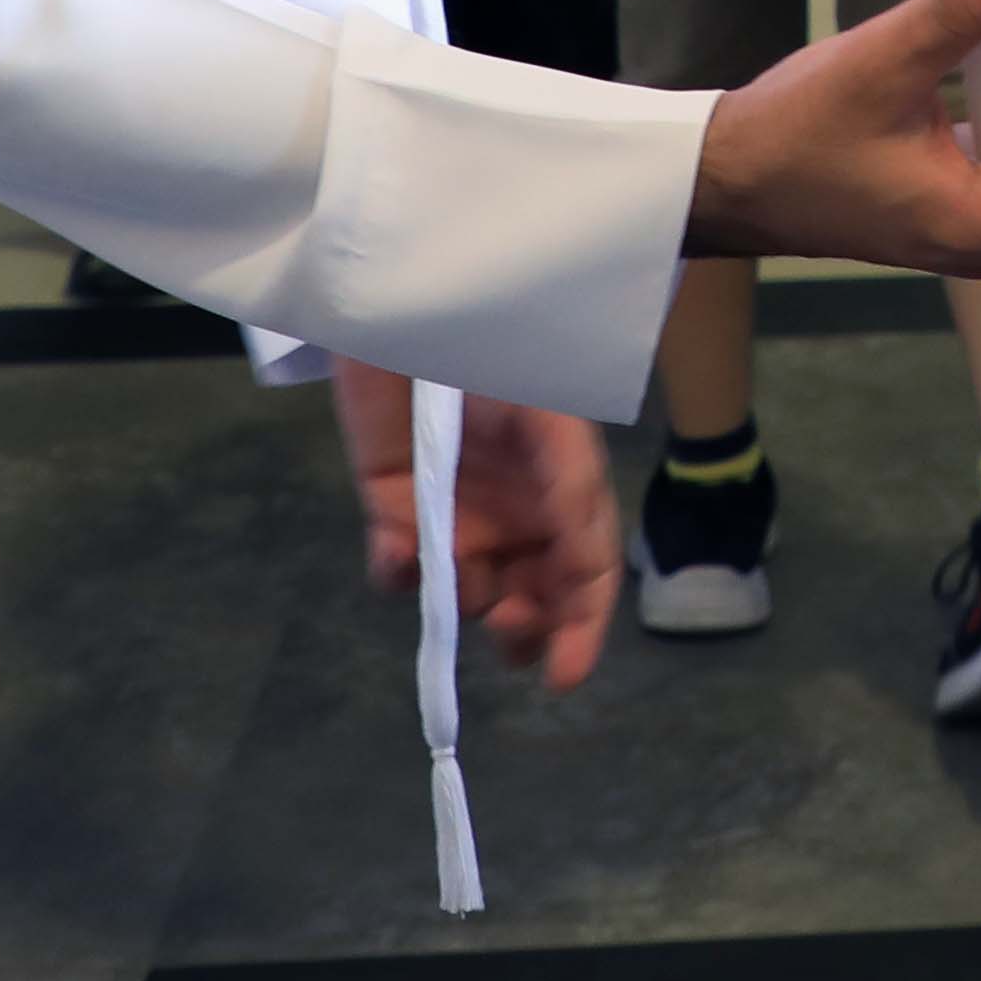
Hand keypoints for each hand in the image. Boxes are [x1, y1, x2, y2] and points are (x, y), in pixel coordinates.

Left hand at [331, 364, 622, 688]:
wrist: (406, 305)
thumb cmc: (493, 347)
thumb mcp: (548, 408)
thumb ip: (570, 479)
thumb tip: (586, 556)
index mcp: (565, 487)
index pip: (587, 569)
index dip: (583, 625)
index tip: (565, 675)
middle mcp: (516, 510)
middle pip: (533, 594)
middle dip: (529, 626)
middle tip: (511, 627)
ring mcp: (454, 513)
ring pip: (466, 592)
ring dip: (465, 604)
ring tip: (455, 586)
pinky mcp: (392, 506)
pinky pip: (400, 567)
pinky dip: (399, 575)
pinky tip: (397, 554)